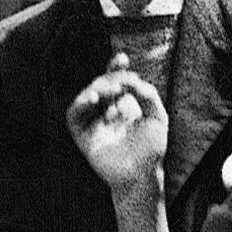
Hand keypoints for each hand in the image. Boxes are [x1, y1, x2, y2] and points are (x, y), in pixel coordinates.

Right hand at [67, 58, 167, 198]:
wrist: (142, 174)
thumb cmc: (152, 148)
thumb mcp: (157, 117)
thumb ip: (148, 96)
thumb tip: (134, 80)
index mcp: (124, 105)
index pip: (116, 82)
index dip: (115, 68)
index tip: (121, 57)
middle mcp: (106, 111)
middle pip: (101, 86)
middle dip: (110, 79)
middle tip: (122, 81)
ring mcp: (93, 122)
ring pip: (86, 97)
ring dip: (96, 89)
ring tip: (110, 89)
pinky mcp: (83, 134)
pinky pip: (74, 115)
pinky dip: (81, 104)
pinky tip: (93, 98)